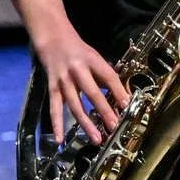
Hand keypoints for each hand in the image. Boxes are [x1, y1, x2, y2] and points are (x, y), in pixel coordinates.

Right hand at [35, 28, 126, 143]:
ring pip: (74, 105)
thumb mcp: (96, 58)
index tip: (127, 105)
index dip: (118, 90)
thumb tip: (123, 98)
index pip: (108, 76)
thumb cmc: (79, 52)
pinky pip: (55, 109)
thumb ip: (107, 76)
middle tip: (114, 126)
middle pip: (91, 92)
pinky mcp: (52, 88)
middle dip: (104, 111)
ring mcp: (63, 81)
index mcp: (92, 60)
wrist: (53, 40)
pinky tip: (60, 140)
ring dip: (86, 124)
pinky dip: (57, 125)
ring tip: (96, 139)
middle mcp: (77, 71)